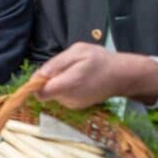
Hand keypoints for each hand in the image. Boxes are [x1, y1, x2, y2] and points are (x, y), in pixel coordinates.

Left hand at [35, 42, 157, 107]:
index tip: (45, 72)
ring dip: (58, 82)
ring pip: (53, 93)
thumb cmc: (100, 60)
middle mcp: (69, 99)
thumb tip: (40, 74)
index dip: (36, 83)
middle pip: (46, 92)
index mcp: (68, 85)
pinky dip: (65, 87)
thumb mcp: (78, 51)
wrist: (121, 75)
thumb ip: (57, 63)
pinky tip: (78, 79)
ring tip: (74, 72)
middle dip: (50, 79)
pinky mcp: (76, 106)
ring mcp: (73, 105)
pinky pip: (62, 96)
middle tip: (66, 67)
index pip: (40, 93)